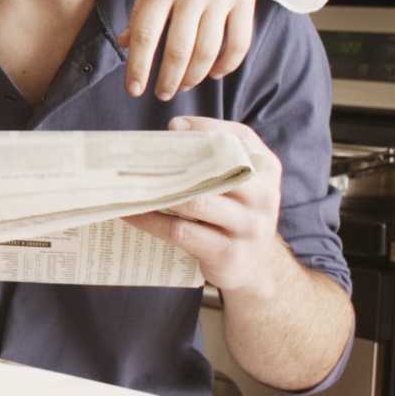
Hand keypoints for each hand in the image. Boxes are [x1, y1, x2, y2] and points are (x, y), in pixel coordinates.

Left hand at [123, 0, 262, 97]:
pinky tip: (213, 73)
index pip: (144, 34)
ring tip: (182, 84)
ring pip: (208, 51)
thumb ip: (141, 9)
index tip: (134, 89)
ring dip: (193, 76)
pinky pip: (239, 42)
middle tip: (160, 93)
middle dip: (167, 80)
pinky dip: (227, 64)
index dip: (138, 66)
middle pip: (178, 49)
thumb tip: (126, 43)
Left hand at [124, 118, 288, 298]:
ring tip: (128, 184)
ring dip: (158, 192)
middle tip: (141, 157)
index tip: (172, 127)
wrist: (255, 268)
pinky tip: (131, 213)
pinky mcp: (229, 254)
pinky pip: (182, 231)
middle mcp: (264, 196)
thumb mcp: (237, 179)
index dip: (205, 128)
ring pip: (196, 203)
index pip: (237, 138)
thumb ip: (215, 151)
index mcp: (266, 169)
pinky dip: (152, 221)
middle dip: (175, 162)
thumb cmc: (235, 212)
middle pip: (215, 170)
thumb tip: (176, 127)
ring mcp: (249, 227)